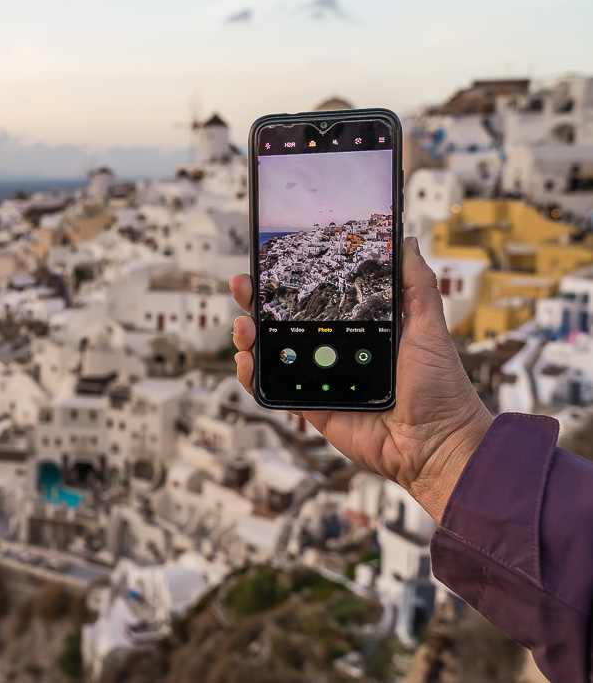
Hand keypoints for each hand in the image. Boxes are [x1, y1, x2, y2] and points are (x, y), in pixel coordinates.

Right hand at [230, 237, 492, 521]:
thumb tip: (408, 242)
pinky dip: (253, 377)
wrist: (438, 442)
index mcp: (359, 328)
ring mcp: (320, 379)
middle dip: (258, 302)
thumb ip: (417, 286)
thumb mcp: (429, 326)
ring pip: (273, 353)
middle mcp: (335, 350)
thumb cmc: (441, 387)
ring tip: (243, 326)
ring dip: (250, 336)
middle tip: (244, 286)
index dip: (290, 281)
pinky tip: (246, 361)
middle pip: (285, 321)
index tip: (270, 262)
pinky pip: (273, 390)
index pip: (315, 297)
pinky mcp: (312, 407)